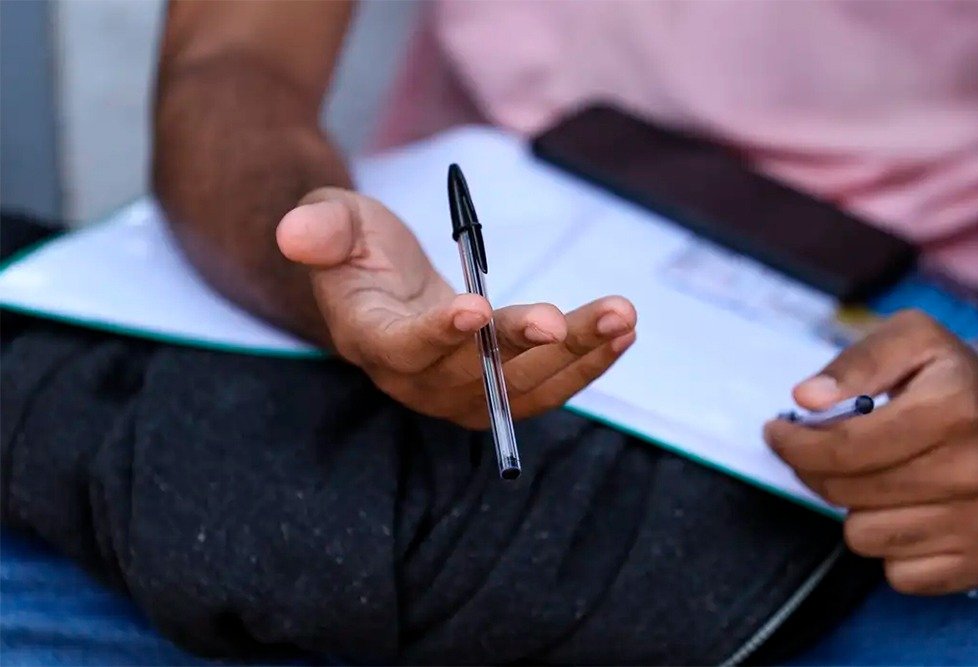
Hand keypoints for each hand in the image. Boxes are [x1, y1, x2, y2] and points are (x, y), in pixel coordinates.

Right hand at [276, 187, 635, 427]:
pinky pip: (546, 388)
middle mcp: (416, 380)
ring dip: (573, 356)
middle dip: (519, 348)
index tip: (474, 308)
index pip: (403, 348)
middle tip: (559, 319)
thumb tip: (294, 233)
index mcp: (371, 340)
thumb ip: (321, 228)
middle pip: (471, 378)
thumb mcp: (334, 221)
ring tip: (618, 317)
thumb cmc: (357, 248)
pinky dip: (586, 363)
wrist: (382, 286)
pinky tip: (621, 333)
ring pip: (522, 390)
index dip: (438, 335)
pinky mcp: (498, 390)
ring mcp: (460, 393)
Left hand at [765, 310, 977, 594]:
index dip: (794, 443)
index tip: (777, 433)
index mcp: (954, 408)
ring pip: (863, 537)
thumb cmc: (958, 382)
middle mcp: (973, 470)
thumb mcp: (916, 341)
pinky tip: (907, 510)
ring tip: (877, 477)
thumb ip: (858, 362)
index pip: (841, 447)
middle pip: (844, 492)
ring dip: (856, 508)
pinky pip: (897, 574)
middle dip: (815, 470)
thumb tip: (806, 398)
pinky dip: (891, 547)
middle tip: (818, 451)